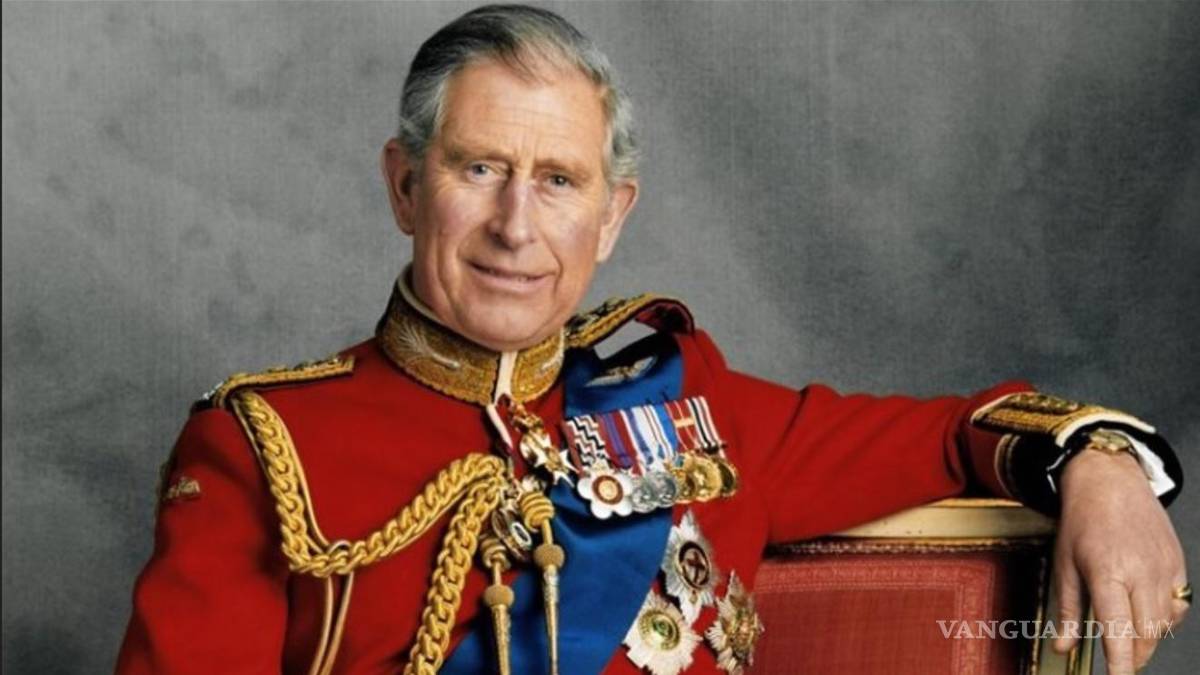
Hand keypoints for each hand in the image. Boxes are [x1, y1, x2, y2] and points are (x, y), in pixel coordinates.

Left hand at [1052, 450, 1188, 673]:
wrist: (1110, 481)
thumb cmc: (1082, 521)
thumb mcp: (1064, 564)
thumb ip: (1067, 611)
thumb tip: (1062, 647)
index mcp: (1107, 571)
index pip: (1118, 626)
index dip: (1120, 659)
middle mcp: (1141, 571)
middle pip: (1148, 632)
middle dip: (1136, 655)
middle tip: (1121, 662)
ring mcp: (1164, 567)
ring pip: (1166, 622)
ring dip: (1150, 639)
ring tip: (1130, 641)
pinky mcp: (1177, 564)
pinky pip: (1178, 604)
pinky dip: (1165, 619)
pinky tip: (1147, 616)